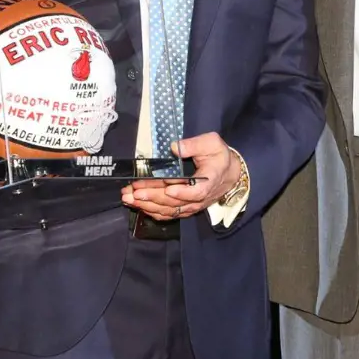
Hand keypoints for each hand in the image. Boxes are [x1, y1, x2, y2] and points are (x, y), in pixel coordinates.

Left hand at [121, 133, 241, 220]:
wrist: (229, 174)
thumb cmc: (219, 157)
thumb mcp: (212, 144)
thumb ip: (194, 145)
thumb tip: (174, 147)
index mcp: (208, 181)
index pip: (196, 192)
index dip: (182, 192)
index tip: (168, 188)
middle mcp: (199, 198)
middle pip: (175, 202)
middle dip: (153, 197)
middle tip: (134, 191)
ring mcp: (191, 206)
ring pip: (168, 210)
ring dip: (147, 205)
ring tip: (129, 198)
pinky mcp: (185, 209)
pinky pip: (168, 214)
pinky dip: (152, 211)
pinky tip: (138, 205)